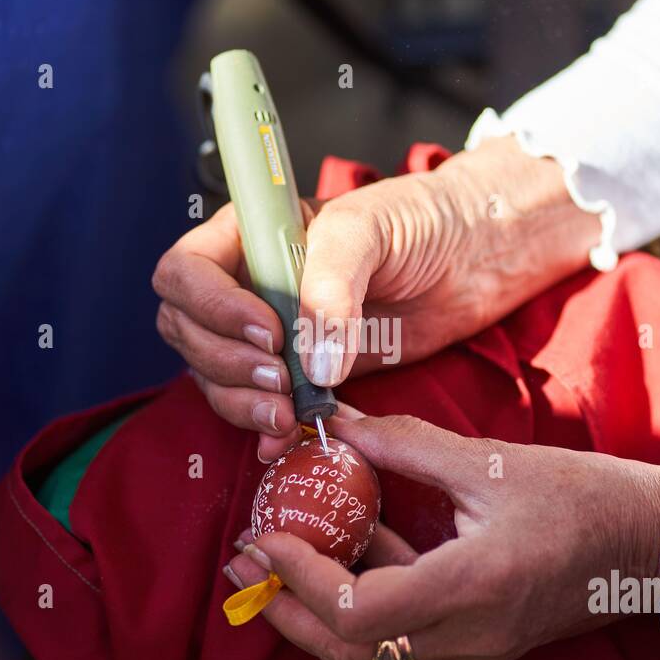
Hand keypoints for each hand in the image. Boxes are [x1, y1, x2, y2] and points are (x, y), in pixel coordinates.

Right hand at [153, 135, 600, 462]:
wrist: (474, 255)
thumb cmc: (420, 220)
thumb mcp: (369, 232)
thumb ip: (332, 290)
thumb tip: (311, 363)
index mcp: (249, 235)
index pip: (185, 272)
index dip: (211, 307)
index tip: (268, 331)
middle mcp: (247, 284)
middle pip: (188, 331)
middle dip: (226, 362)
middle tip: (280, 380)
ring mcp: (270, 332)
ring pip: (215, 375)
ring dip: (240, 401)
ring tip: (286, 415)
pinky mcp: (300, 372)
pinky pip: (258, 405)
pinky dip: (264, 426)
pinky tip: (284, 439)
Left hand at [224, 411, 659, 659]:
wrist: (655, 546)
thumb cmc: (586, 499)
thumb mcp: (492, 462)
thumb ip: (406, 445)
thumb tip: (337, 423)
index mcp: (471, 588)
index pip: (356, 612)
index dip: (297, 579)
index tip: (261, 537)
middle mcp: (467, 635)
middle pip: (349, 650)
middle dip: (285, 612)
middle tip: (242, 566)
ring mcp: (476, 647)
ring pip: (372, 650)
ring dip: (318, 608)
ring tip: (278, 553)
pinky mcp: (482, 640)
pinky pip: (405, 632)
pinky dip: (367, 597)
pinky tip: (353, 544)